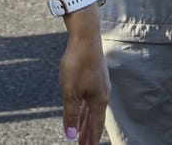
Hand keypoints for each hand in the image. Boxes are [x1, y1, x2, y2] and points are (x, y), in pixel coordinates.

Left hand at [59, 16, 108, 144]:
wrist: (85, 37)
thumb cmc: (78, 64)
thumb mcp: (70, 92)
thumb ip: (70, 114)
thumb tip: (70, 135)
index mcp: (99, 100)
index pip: (96, 125)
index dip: (91, 137)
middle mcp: (102, 93)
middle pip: (94, 117)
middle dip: (87, 131)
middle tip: (83, 144)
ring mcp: (99, 83)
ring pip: (91, 107)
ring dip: (84, 119)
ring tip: (79, 130)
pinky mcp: (94, 74)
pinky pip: (88, 96)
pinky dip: (83, 105)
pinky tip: (79, 106)